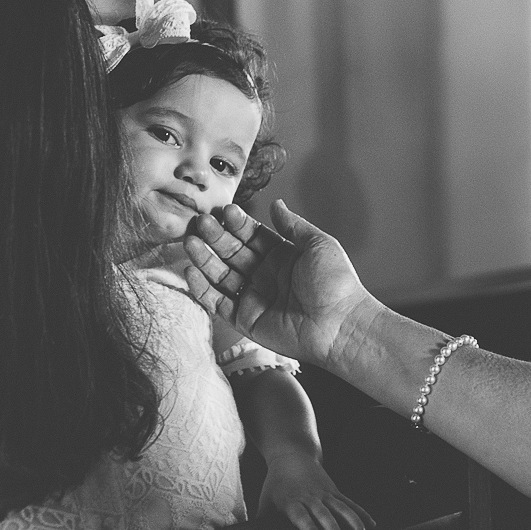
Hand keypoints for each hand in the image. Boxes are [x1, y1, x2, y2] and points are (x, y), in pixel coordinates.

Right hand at [185, 200, 378, 368]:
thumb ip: (293, 225)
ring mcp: (254, 298)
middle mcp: (266, 275)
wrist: (340, 325)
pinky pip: (218, 303)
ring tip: (190, 241)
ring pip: (221, 275)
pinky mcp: (246, 320)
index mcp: (283, 256)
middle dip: (216, 238)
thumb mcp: (318, 245)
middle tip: (201, 222)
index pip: (253, 235)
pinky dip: (203, 289)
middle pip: (233, 253)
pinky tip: (191, 271)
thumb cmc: (336, 284)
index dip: (238, 224)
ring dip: (204, 259)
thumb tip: (276, 204)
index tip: (225, 211)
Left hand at [259, 452, 375, 529]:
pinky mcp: (335, 491)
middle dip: (333, 529)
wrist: (292, 455)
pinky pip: (351, 504)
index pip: (301, 517)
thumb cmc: (275, 484)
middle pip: (324, 515)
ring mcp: (326, 494)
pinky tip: (372, 526)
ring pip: (342, 509)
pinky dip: (362, 514)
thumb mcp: (266, 500)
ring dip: (354, 523)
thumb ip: (262, 521)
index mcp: (292, 502)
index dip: (309, 527)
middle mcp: (311, 498)